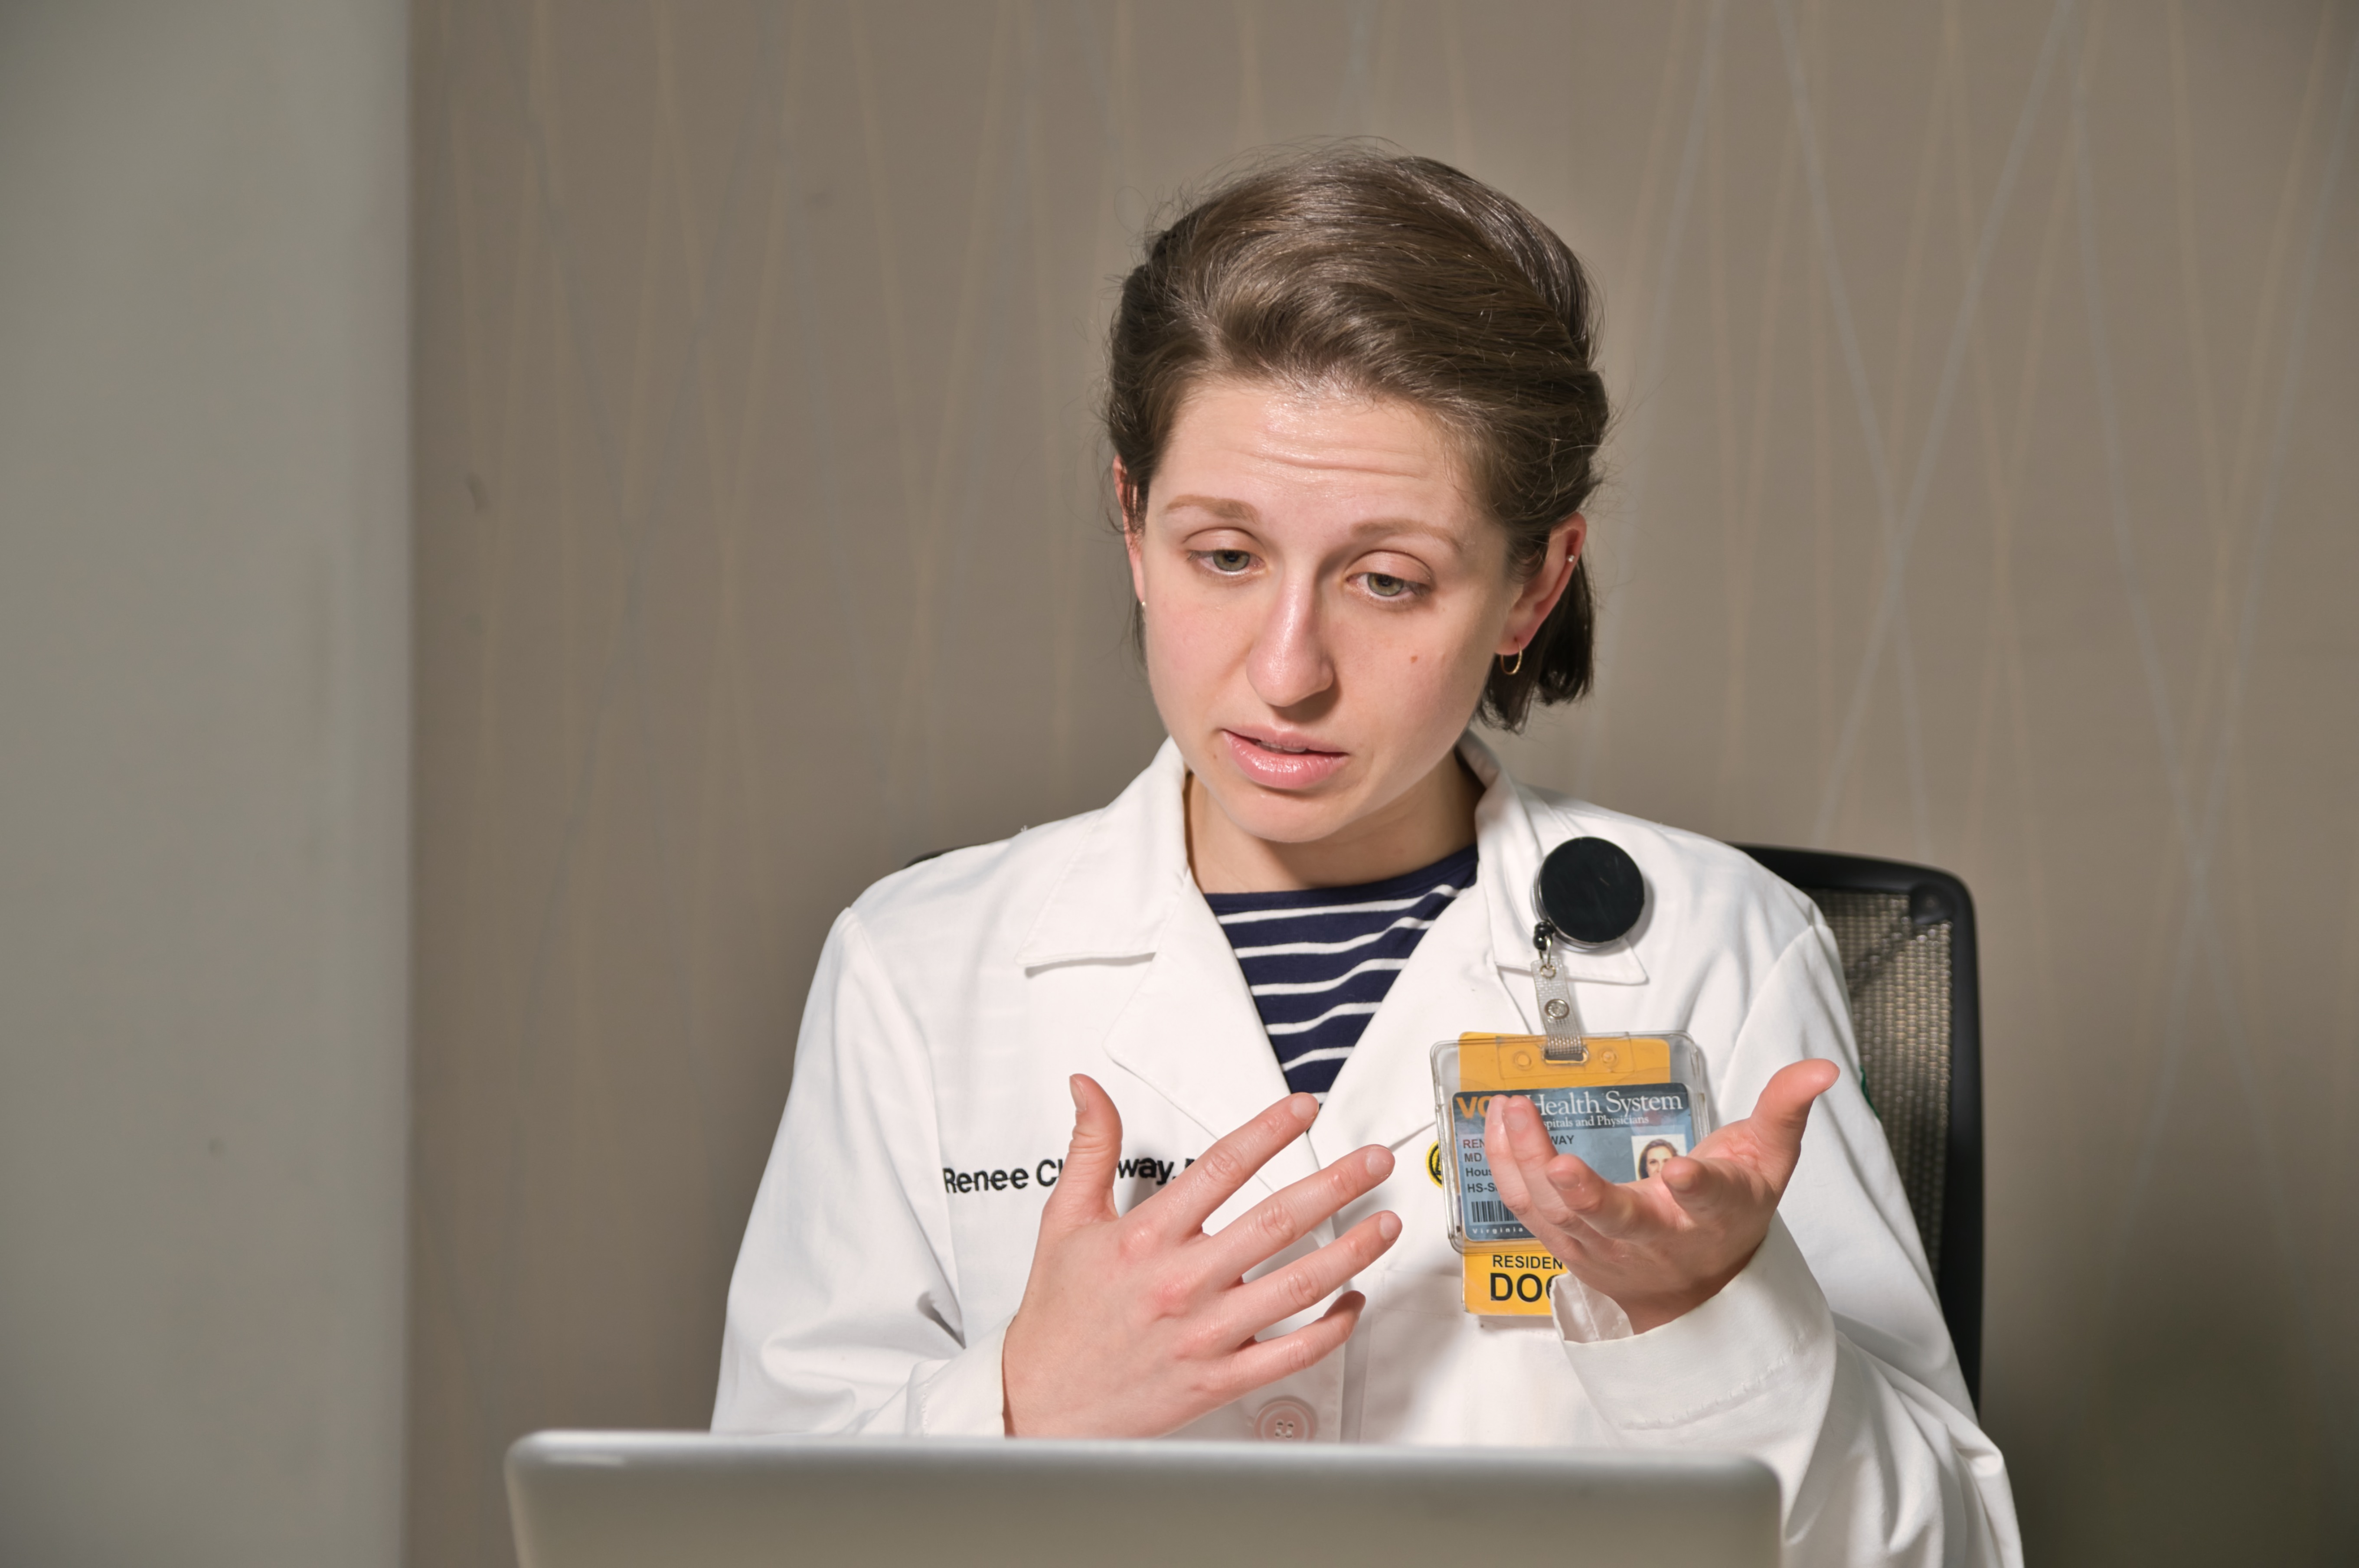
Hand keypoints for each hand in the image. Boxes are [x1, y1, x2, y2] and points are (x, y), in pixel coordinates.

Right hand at [1000, 1074, 1400, 1436]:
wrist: (1040, 1403)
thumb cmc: (1058, 1316)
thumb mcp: (1063, 1219)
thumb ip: (1089, 1147)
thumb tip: (1088, 1089)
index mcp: (1146, 1236)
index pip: (1222, 1167)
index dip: (1269, 1130)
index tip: (1304, 1108)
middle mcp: (1181, 1282)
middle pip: (1276, 1222)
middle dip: (1336, 1185)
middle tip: (1375, 1162)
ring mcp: (1205, 1334)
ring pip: (1297, 1286)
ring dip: (1351, 1252)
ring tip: (1385, 1223)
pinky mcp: (1218, 1380)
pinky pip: (1291, 1352)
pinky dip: (1332, 1328)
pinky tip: (1353, 1302)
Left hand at [1483, 1059, 1839, 1332]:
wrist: (1696, 1292)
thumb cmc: (1730, 1218)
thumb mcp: (1768, 1163)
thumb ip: (1786, 1110)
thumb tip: (1820, 1067)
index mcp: (1710, 1216)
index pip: (1708, 1204)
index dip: (1697, 1189)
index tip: (1681, 1171)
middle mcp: (1654, 1239)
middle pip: (1618, 1224)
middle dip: (1588, 1197)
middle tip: (1559, 1165)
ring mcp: (1604, 1248)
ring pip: (1558, 1216)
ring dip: (1528, 1164)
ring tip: (1511, 1110)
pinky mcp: (1567, 1247)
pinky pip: (1527, 1211)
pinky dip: (1506, 1168)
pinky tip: (1496, 1124)